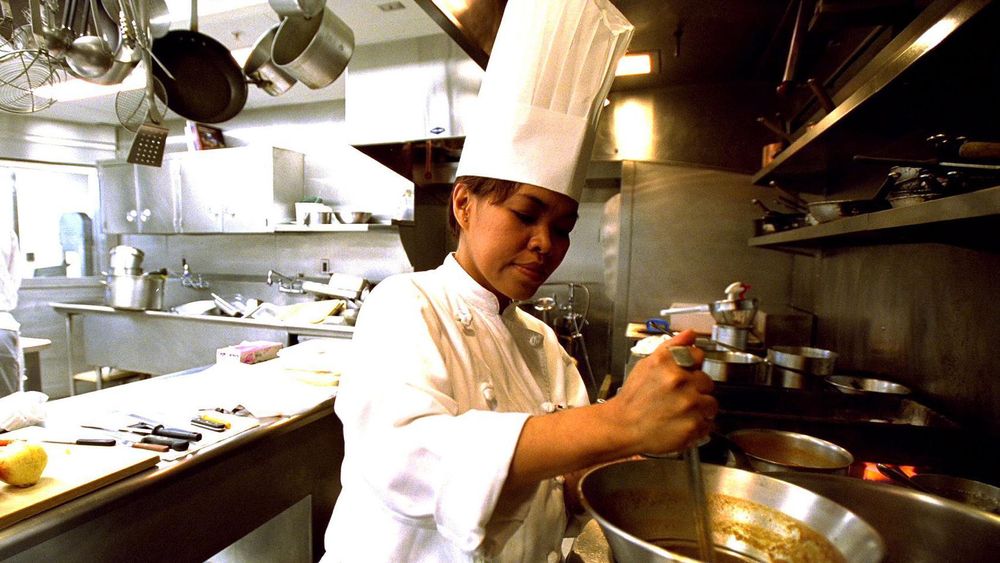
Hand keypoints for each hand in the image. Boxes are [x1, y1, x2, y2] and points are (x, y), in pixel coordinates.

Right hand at [608, 330, 717, 455]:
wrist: (622, 427)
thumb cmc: (633, 399)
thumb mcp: (646, 365)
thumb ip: (671, 347)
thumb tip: (690, 334)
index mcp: (668, 363)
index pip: (698, 355)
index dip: (693, 366)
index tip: (687, 373)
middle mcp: (680, 381)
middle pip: (707, 381)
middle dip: (696, 389)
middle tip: (679, 397)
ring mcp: (689, 404)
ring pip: (710, 404)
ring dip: (699, 409)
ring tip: (680, 413)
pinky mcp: (693, 426)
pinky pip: (707, 424)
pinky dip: (697, 426)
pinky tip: (680, 424)